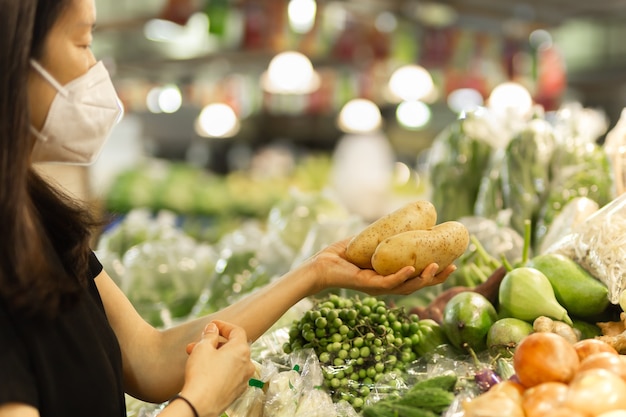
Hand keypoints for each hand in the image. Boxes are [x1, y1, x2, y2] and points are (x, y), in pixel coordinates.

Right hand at [182, 320, 255, 416]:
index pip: (236, 331)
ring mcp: (243, 379)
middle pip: (233, 346)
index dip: (223, 326)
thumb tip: (213, 328)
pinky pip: (230, 374)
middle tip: (198, 343)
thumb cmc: (202, 375)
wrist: (200, 404)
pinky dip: (220, 368)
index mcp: (242, 350)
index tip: (212, 325)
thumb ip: (210, 335)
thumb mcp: (203, 348)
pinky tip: (204, 370)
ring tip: (195, 356)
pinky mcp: (237, 391)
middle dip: (214, 343)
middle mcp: (247, 364)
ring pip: (230, 361)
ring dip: (215, 355)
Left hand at [307, 238, 456, 295]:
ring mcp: (378, 287)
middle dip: (437, 278)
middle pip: (418, 285)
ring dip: (423, 278)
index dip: (435, 273)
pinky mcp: (368, 286)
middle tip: (453, 267)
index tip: (452, 262)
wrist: (322, 263)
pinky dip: (401, 277)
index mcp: (390, 277)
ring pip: (407, 286)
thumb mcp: (371, 243)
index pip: (417, 278)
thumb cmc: (343, 254)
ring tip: (438, 267)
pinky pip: (388, 283)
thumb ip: (386, 236)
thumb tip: (404, 220)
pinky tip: (411, 270)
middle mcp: (387, 285)